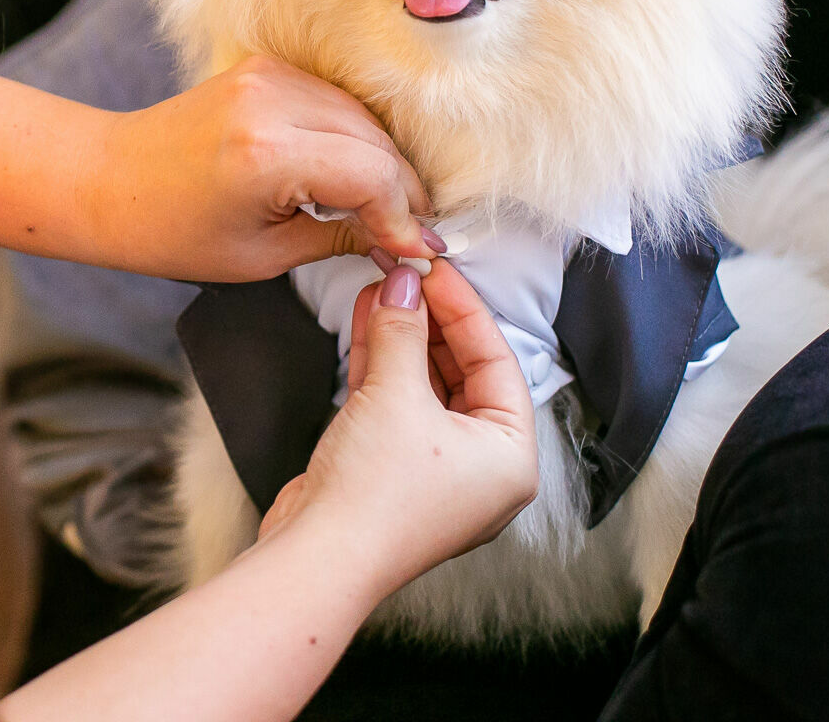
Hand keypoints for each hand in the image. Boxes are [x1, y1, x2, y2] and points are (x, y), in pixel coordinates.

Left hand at [96, 56, 437, 280]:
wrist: (109, 181)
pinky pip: (332, 100)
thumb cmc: (172, 231)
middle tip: (412, 234)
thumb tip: (402, 242)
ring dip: (382, 162)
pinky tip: (354, 174)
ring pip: (361, 117)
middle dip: (402, 190)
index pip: (372, 175)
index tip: (416, 248)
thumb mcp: (262, 254)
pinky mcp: (263, 67)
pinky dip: (353, 135)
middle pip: (376, 141)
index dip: (402, 215)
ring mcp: (266, 76)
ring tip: (390, 210)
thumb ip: (340, 238)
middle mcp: (270, 101)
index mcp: (267, 152)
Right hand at [258, 261, 536, 599]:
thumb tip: (406, 283)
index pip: (497, 361)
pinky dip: (382, 364)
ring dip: (404, 337)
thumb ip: (403, 331)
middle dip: (431, 320)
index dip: (462, 308)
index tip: (435, 269)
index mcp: (511, 457)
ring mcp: (435, 470)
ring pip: (426, 386)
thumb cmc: (376, 495)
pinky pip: (397, 405)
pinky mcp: (393, 470)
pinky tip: (367, 321)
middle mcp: (481, 467)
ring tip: (383, 287)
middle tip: (406, 274)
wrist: (317, 558)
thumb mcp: (395, 396)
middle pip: (463, 372)